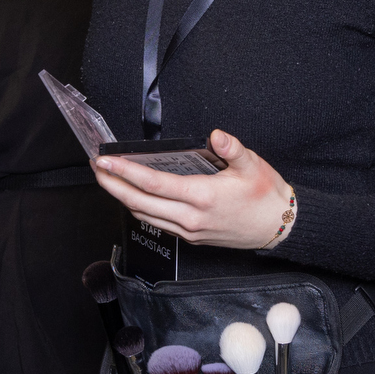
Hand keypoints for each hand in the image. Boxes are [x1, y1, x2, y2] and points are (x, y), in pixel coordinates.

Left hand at [91, 130, 296, 250]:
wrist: (278, 227)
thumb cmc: (266, 196)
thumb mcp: (253, 166)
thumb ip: (233, 148)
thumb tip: (217, 135)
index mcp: (203, 196)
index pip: (154, 183)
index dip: (126, 172)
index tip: (106, 161)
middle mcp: (191, 218)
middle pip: (140, 203)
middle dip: (113, 186)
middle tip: (96, 169)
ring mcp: (190, 231)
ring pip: (145, 216)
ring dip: (123, 198)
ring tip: (109, 181)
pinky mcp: (192, 238)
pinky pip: (159, 224)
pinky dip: (141, 210)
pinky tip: (135, 197)